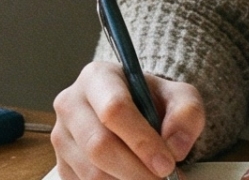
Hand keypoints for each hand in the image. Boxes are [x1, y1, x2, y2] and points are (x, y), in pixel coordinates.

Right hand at [53, 61, 205, 179]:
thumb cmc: (152, 101)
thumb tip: (174, 146)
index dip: (142, 141)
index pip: (114, 109)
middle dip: (136, 171)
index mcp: (97, 77)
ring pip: (91, 173)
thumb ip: (187, 113)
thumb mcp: (179, 96)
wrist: (134, 112)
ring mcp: (62, 136)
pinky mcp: (61, 163)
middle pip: (98, 146)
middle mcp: (71, 104)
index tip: (167, 164)